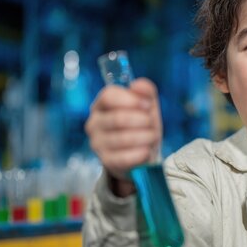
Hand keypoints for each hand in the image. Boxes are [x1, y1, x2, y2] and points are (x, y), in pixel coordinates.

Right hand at [85, 78, 162, 195]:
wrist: (140, 154)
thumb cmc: (141, 126)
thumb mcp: (146, 106)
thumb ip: (145, 91)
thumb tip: (138, 85)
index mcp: (102, 104)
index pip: (108, 95)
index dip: (131, 99)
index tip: (147, 105)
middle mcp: (94, 123)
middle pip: (118, 118)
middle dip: (142, 121)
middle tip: (151, 123)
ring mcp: (98, 143)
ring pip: (123, 138)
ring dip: (145, 137)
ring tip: (152, 137)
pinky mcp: (106, 161)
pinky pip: (125, 157)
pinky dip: (141, 153)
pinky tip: (147, 151)